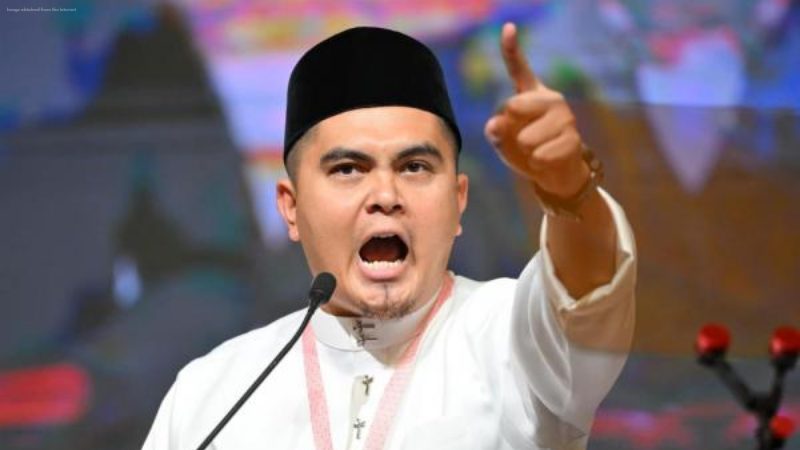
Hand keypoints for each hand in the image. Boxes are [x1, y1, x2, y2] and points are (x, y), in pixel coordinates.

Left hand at [484, 23, 589, 198]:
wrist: (557, 175)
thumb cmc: (526, 151)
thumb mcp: (503, 141)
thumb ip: (494, 130)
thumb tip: (495, 124)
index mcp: (532, 94)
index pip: (519, 69)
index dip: (512, 49)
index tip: (508, 27)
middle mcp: (552, 99)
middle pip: (512, 107)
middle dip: (509, 128)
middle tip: (523, 139)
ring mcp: (566, 118)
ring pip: (525, 138)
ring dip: (525, 151)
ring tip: (536, 151)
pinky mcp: (574, 139)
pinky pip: (539, 155)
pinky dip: (537, 163)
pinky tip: (546, 161)